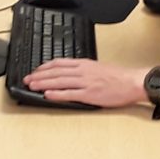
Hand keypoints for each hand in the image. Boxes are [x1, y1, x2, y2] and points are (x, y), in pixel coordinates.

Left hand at [23, 58, 145, 107]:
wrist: (132, 82)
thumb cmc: (118, 77)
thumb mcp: (98, 68)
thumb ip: (84, 70)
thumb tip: (70, 74)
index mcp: (84, 64)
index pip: (59, 63)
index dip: (44, 67)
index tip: (35, 71)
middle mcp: (82, 71)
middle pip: (55, 72)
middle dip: (39, 75)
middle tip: (27, 79)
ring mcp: (85, 83)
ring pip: (59, 82)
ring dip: (43, 84)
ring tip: (32, 86)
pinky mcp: (89, 94)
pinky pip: (69, 94)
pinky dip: (57, 94)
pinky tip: (48, 95)